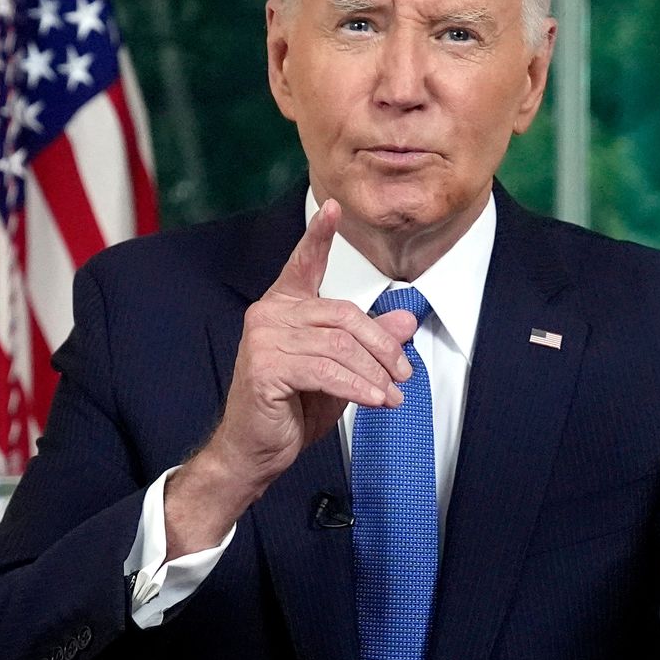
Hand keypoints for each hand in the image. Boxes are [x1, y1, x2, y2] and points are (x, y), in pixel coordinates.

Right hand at [165, 200, 419, 555]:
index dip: (319, 235)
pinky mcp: (266, 367)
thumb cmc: (291, 410)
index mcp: (284, 307)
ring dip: (374, 373)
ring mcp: (264, 339)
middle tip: (404, 372)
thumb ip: (369, 342)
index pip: (303, 263)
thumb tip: (406, 319)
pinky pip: (327, 371)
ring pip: (340, 345)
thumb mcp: (340, 371)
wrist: (254, 452)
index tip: (333, 207)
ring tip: (393, 395)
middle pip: (344, 315)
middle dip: (382, 346)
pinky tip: (375, 400)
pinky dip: (358, 387)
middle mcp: (270, 314)